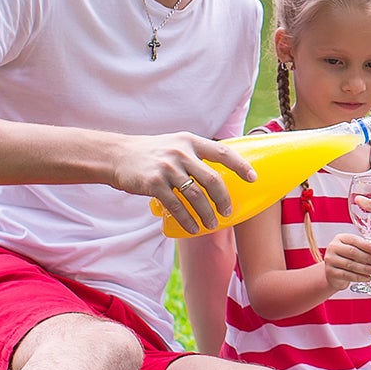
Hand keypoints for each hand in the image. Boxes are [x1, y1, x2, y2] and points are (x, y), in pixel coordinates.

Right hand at [111, 132, 255, 234]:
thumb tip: (223, 171)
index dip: (240, 166)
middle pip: (212, 180)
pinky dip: (187, 219)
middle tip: (228, 211)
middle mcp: (181, 153)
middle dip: (223, 198)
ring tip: (212, 224)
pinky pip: (176, 206)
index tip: (253, 178)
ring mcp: (167, 168)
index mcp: (191, 142)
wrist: (117, 155)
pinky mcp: (153, 184)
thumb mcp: (176, 144)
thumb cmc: (153, 153)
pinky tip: (193, 228)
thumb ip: (197, 154)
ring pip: (195, 196)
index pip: (223, 152)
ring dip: (207, 213)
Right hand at [322, 232, 370, 292]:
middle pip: (353, 252)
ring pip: (351, 265)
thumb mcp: (359, 251)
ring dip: (366, 269)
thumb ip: (370, 251)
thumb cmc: (349, 258)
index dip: (366, 245)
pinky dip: (359, 277)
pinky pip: (347, 275)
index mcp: (341, 238)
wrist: (335, 273)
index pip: (354, 240)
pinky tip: (368, 278)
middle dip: (369, 258)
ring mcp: (330, 260)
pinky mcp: (330, 272)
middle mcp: (333, 247)